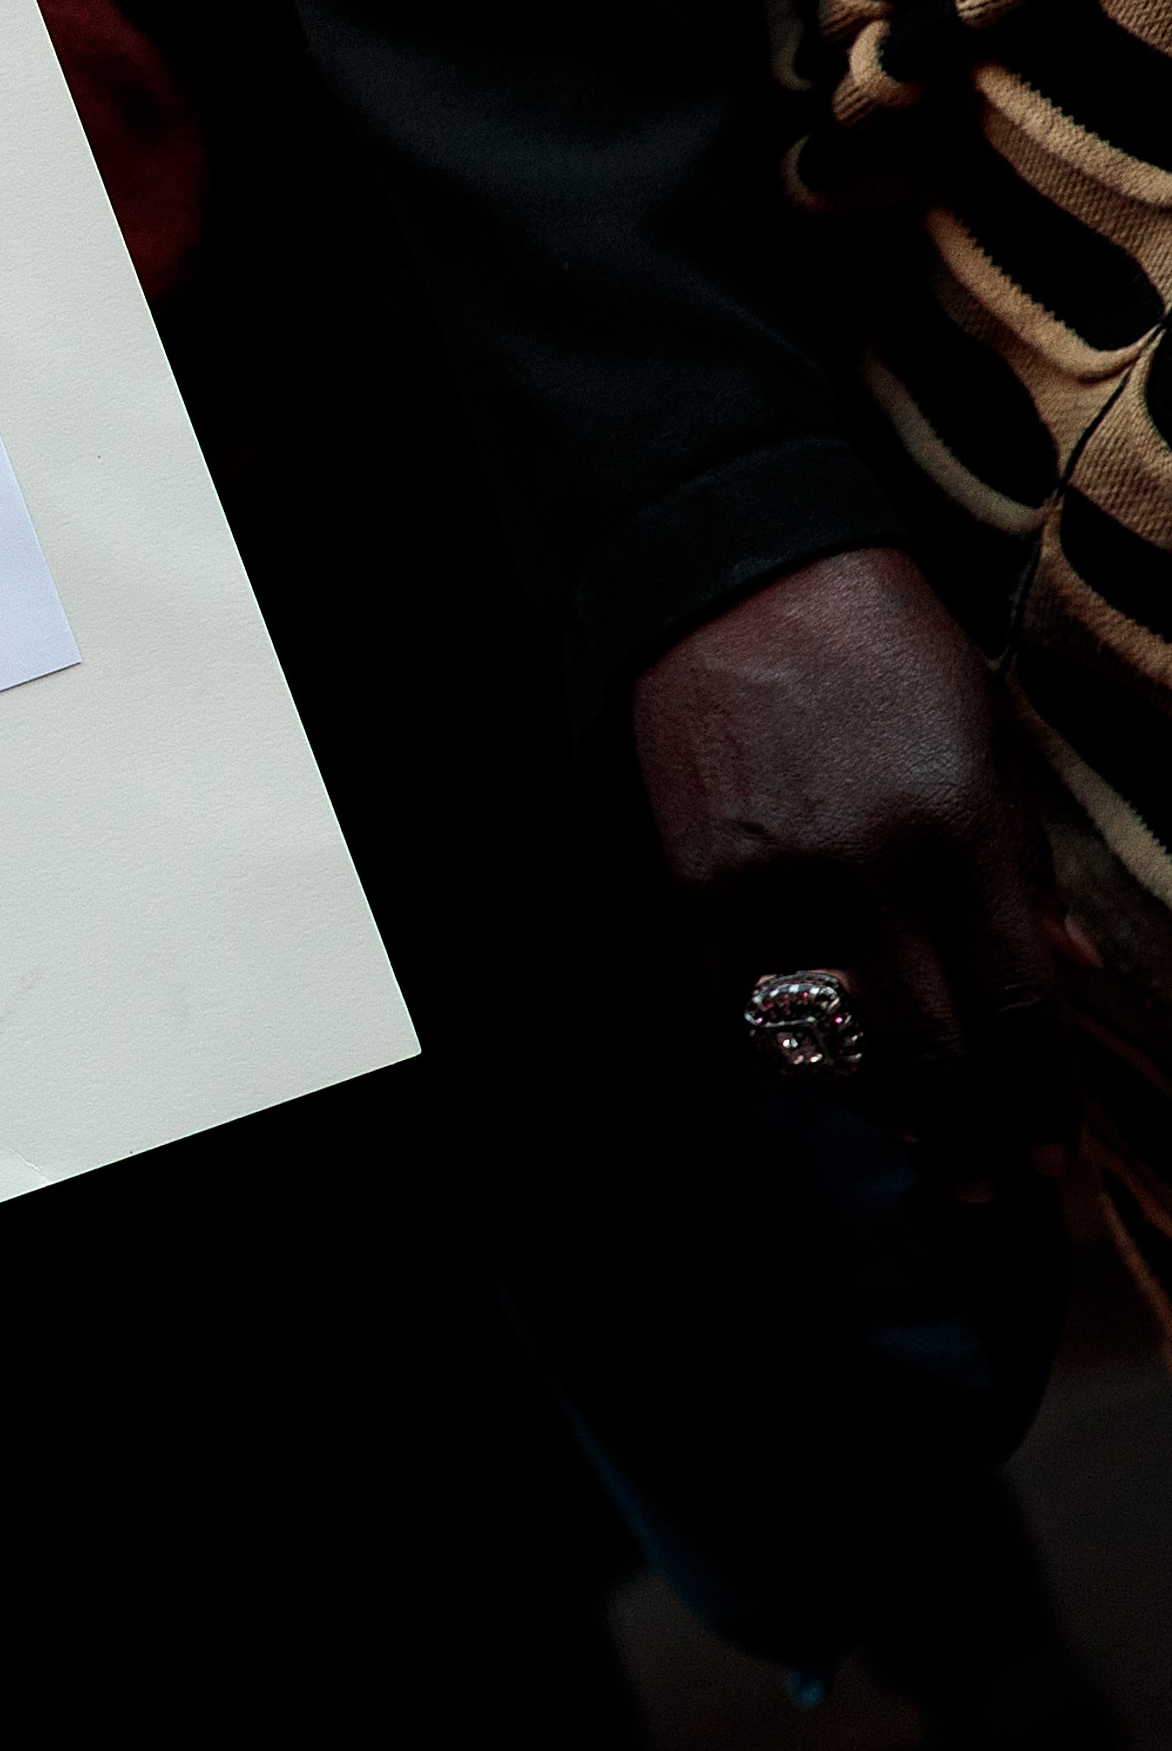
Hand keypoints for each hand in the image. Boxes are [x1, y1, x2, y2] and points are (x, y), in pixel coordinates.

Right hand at [633, 547, 1080, 1190]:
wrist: (735, 586)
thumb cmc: (886, 651)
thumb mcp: (989, 744)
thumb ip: (1027, 867)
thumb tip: (1069, 973)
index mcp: (957, 834)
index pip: (1017, 1008)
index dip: (1043, 1096)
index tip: (1056, 1148)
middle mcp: (865, 876)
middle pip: (933, 1054)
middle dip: (975, 1133)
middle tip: (996, 1178)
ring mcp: (770, 888)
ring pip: (836, 1051)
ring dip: (887, 1113)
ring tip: (923, 1142)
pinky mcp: (695, 888)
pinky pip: (748, 1012)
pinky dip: (796, 1057)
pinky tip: (833, 1074)